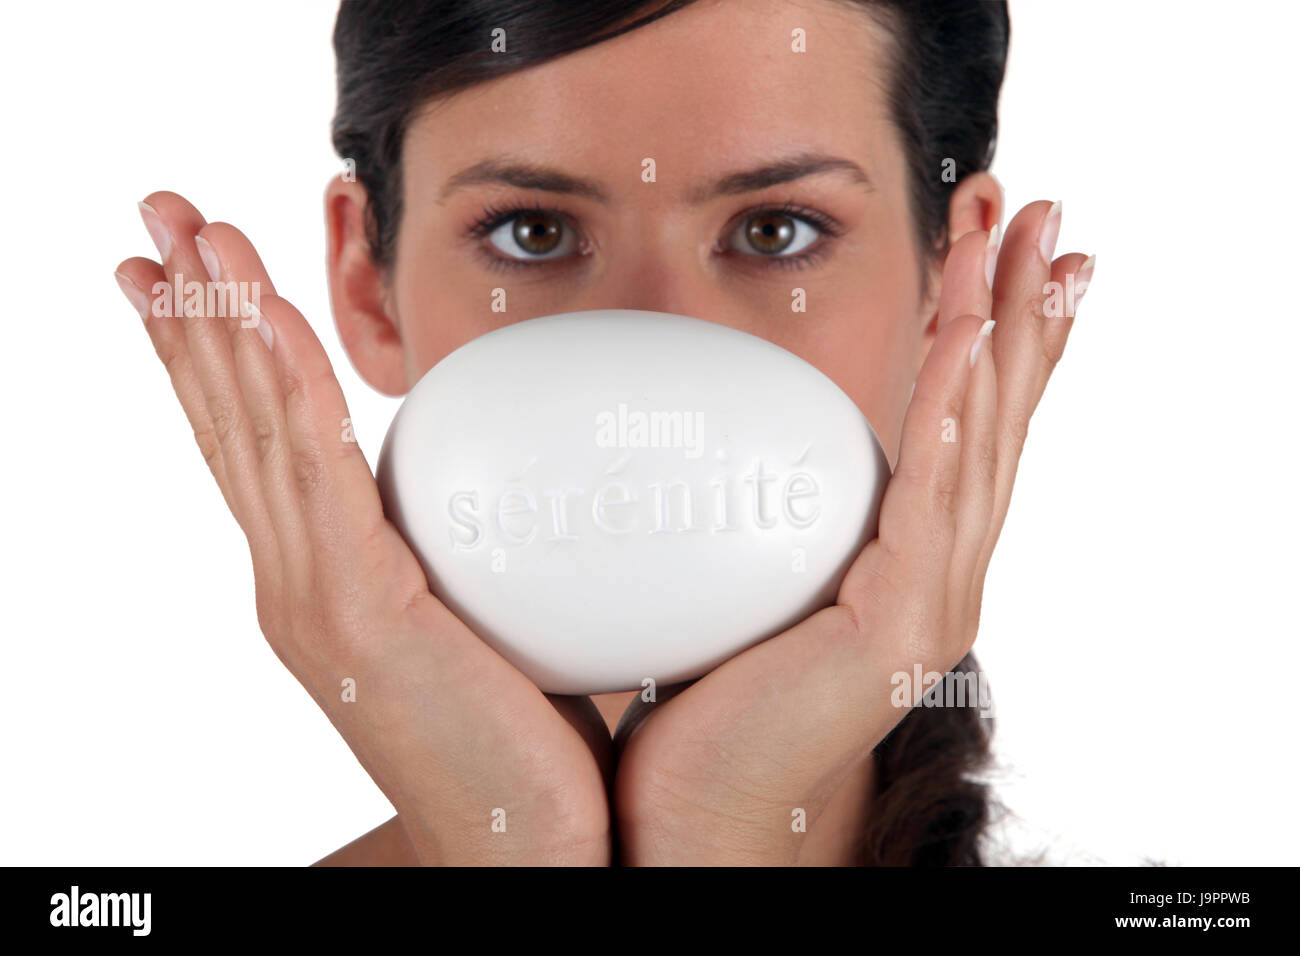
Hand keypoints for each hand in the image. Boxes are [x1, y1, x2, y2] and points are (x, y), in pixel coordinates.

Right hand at [115, 191, 612, 864]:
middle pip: (230, 420)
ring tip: (188, 233)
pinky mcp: (357, 610)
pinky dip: (278, 383)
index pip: (255, 444)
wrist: (526, 844)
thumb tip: (493, 486)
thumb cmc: (515, 737)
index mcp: (320, 580)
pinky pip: (310, 468)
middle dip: (190, 313)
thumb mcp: (475, 615)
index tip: (189, 279)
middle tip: (160, 217)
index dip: (214, 358)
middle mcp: (296, 581)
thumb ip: (454, 546)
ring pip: (255, 428)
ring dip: (219, 321)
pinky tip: (254, 314)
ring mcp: (314, 596)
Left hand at [610, 200, 1090, 864]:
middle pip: (997, 413)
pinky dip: (953, 414)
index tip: (997, 247)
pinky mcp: (897, 625)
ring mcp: (931, 601)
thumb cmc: (716, 694)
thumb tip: (726, 436)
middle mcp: (942, 574)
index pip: (970, 422)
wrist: (700, 807)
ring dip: (997, 330)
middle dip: (1017, 302)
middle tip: (1031, 205)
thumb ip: (773, 505)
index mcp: (915, 559)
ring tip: (1017, 241)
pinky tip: (964, 346)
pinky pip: (932, 499)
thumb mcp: (759, 571)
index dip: (993, 330)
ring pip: (981, 438)